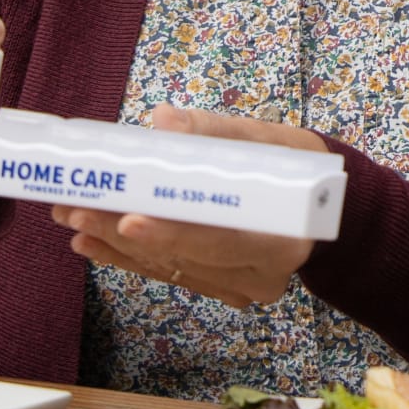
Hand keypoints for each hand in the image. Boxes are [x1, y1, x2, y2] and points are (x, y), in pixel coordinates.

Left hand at [51, 107, 326, 307]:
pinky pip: (171, 274)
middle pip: (184, 257)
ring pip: (170, 269)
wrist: (335, 207)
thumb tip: (162, 121)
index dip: (173, 232)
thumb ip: (216, 131)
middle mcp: (263, 274)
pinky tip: (93, 242)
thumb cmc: (302, 165)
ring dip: (116, 245)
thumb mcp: (272, 139)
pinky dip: (130, 258)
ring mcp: (242, 287)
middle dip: (123, 232)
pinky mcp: (224, 287)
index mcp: (282, 237)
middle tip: (76, 208)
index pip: (220, 239)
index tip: (128, 217)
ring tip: (73, 218)